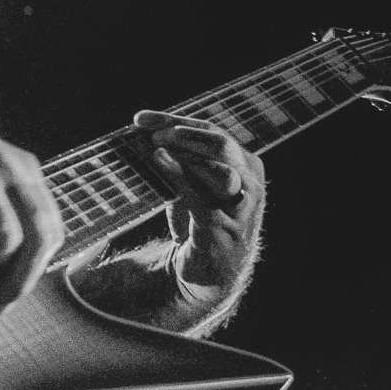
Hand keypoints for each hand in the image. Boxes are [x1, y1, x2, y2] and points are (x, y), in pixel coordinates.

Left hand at [133, 110, 264, 288]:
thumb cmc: (199, 218)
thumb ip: (177, 156)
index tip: (141, 119)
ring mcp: (241, 207)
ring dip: (187, 154)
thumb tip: (141, 129)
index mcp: (245, 163)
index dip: (175, 120)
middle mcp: (250, 182)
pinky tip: (160, 164)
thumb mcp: (192, 182)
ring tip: (157, 146)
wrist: (208, 270)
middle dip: (184, 135)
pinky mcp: (224, 229)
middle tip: (152, 134)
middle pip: (220, 145)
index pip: (211, 131)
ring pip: (221, 170)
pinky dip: (181, 178)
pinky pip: (203, 199)